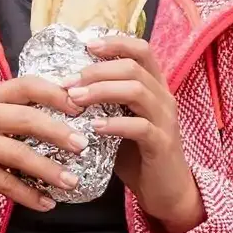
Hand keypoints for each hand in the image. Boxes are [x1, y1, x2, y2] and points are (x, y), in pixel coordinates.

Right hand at [0, 73, 89, 211]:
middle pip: (25, 119)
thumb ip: (24, 104)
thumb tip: (73, 96)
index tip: (79, 107)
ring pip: (16, 154)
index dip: (55, 94)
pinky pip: (3, 183)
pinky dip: (27, 194)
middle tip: (81, 145)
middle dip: (57, 132)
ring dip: (47, 169)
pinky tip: (47, 203)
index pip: (27, 86)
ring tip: (72, 181)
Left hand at [68, 33, 203, 232]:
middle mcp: (164, 97)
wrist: (166, 190)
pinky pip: (140, 127)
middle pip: (134, 67)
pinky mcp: (162, 144)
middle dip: (97, 70)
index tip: (86, 46)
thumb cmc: (137, 153)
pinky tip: (94, 127)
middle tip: (68, 82)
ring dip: (101, 91)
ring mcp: (165, 120)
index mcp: (155, 86)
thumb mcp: (120, 120)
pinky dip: (115, 124)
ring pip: (137, 91)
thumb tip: (66, 85)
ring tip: (75, 99)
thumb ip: (104, 102)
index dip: (115, 42)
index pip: (142, 49)